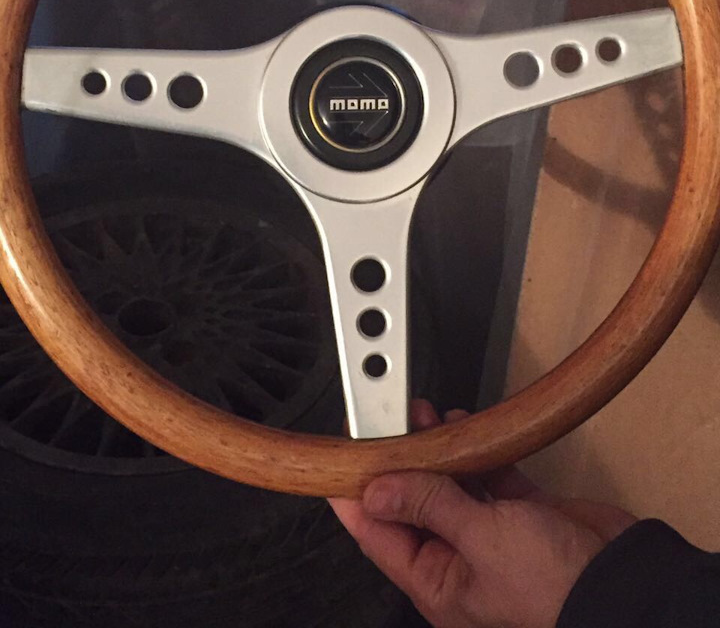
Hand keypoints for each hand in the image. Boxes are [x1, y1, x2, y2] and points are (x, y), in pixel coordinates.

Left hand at [330, 401, 635, 627]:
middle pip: (412, 503)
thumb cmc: (555, 588)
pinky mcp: (522, 514)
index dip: (356, 495)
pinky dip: (477, 450)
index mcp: (437, 582)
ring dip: (435, 449)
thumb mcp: (480, 542)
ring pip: (449, 485)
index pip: (379, 533)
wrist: (625, 582)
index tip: (341, 458)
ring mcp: (492, 536)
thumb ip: (429, 507)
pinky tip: (466, 424)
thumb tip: (378, 491)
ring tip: (421, 413)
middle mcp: (459, 560)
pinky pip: (488, 477)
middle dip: (398, 460)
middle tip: (385, 420)